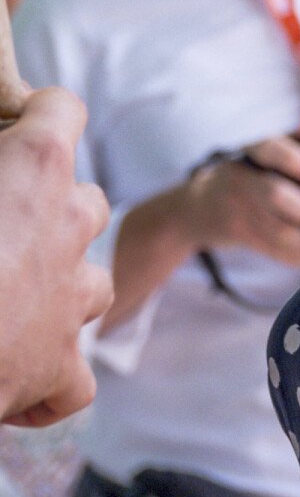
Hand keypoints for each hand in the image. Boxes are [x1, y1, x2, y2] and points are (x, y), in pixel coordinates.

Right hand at [0, 88, 112, 425]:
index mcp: (34, 166)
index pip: (61, 110)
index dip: (40, 113)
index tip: (15, 122)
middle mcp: (68, 226)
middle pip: (87, 201)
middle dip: (52, 207)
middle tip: (0, 221)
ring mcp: (71, 300)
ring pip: (93, 285)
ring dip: (60, 287)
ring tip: (13, 298)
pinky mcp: (59, 368)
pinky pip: (72, 381)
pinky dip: (47, 383)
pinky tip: (14, 385)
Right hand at [182, 134, 299, 267]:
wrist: (193, 210)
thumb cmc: (239, 176)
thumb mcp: (255, 152)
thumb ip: (287, 139)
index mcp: (247, 151)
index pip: (265, 146)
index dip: (288, 157)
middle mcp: (238, 177)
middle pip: (273, 193)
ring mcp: (234, 207)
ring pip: (275, 229)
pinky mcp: (236, 233)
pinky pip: (271, 248)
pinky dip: (292, 254)